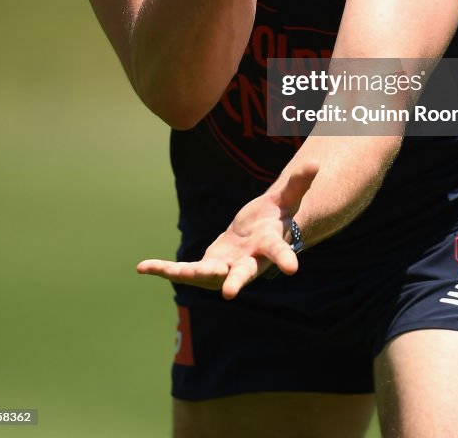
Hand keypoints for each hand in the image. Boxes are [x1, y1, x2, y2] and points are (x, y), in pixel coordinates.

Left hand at [137, 161, 317, 298]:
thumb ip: (298, 183)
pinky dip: (164, 269)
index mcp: (269, 246)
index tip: (293, 269)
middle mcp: (247, 264)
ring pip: (205, 275)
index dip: (285, 259)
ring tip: (165, 270)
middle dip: (235, 282)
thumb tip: (316, 163)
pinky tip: (142, 267)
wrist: (258, 237)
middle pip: (241, 274)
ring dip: (186, 274)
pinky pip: (184, 270)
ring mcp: (225, 270)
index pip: (279, 252)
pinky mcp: (206, 268)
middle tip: (229, 294)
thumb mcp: (286, 198)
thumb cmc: (275, 218)